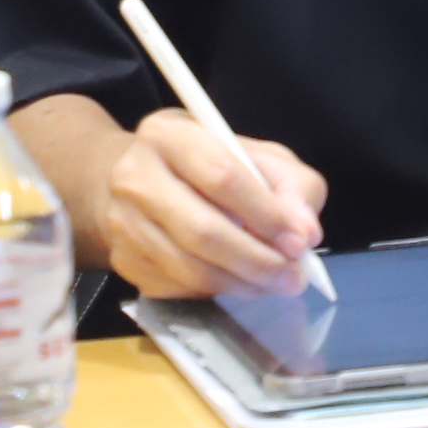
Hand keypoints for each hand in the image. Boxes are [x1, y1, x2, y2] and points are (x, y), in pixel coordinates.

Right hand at [101, 110, 326, 298]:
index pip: (222, 177)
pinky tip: (239, 283)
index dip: (265, 214)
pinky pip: (174, 287)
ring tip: (274, 284)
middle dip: (256, 260)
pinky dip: (215, 293)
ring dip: (239, 283)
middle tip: (293, 278)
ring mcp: (122, 222)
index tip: (299, 242)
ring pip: (187, 268)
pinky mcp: (122, 260)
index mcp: (170, 135)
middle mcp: (135, 177)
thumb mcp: (262, 157)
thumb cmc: (213, 165)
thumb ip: (293, 187)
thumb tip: (304, 235)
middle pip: (201, 230)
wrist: (144, 182)